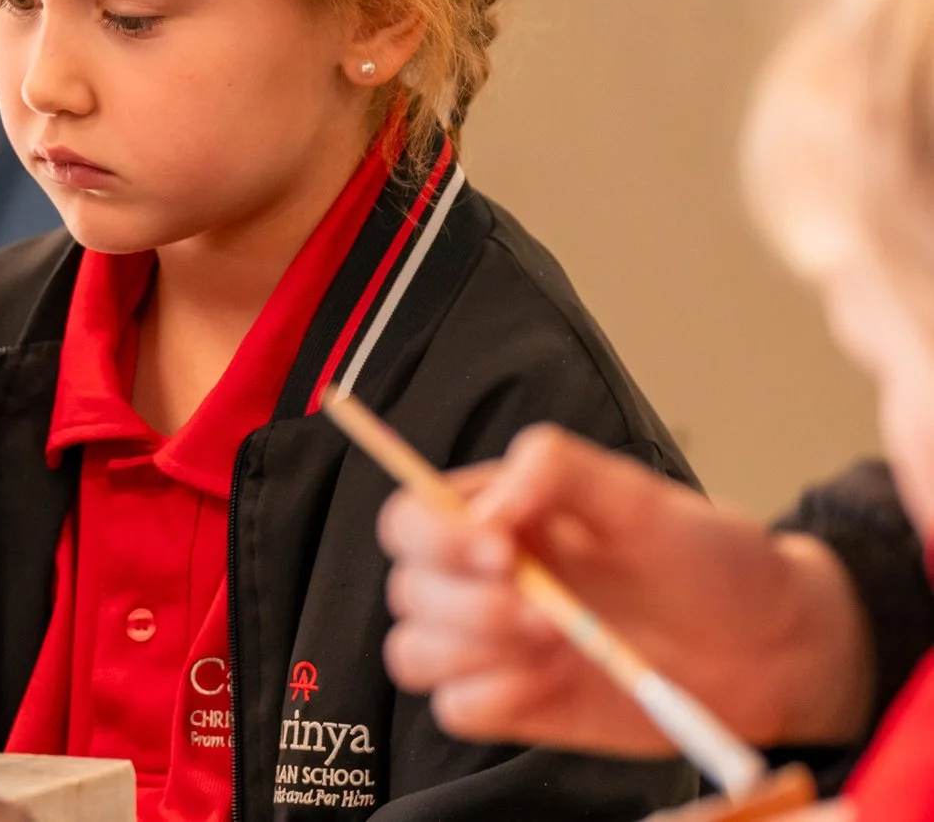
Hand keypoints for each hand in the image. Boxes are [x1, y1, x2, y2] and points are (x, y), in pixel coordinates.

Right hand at [379, 424, 874, 752]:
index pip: (412, 517)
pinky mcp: (521, 704)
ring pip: (415, 652)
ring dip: (470, 650)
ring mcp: (499, 646)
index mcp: (499, 515)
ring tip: (554, 642)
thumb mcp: (641, 494)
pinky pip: (458, 710)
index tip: (499, 549)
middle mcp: (486, 579)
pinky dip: (489, 698)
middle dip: (462, 602)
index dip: (435, 536)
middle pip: (407, 589)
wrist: (772, 647)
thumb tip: (487, 506)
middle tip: (540, 609)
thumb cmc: (710, 561)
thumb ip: (558, 470)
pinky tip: (547, 682)